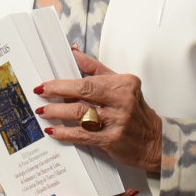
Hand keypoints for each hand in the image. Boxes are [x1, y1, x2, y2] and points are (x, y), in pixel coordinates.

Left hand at [38, 50, 161, 172]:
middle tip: (41, 94)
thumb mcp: (121, 85)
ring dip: (58, 113)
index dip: (64, 83)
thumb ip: (96, 69)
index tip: (47, 84)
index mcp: (124, 84)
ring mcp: (118, 121)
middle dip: (57, 93)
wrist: (154, 141)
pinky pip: (83, 135)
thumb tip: (74, 53)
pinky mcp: (112, 140)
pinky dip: (66, 133)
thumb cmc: (136, 111)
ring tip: (44, 112)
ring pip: (81, 115)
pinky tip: (54, 131)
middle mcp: (122, 101)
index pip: (88, 80)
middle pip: (84, 93)